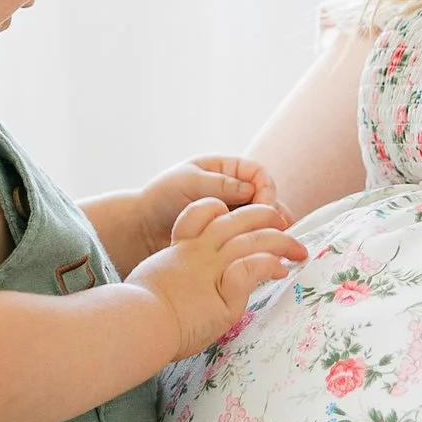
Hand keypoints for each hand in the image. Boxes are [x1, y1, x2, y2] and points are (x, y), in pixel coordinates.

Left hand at [123, 154, 286, 263]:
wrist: (143, 228)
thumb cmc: (161, 197)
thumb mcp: (188, 182)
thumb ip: (219, 184)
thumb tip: (250, 190)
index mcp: (225, 169)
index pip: (257, 174)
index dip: (265, 188)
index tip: (262, 204)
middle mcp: (233, 190)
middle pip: (265, 197)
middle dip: (273, 211)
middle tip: (277, 228)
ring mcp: (232, 212)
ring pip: (261, 218)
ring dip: (270, 228)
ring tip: (278, 241)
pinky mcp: (228, 233)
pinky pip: (249, 236)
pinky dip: (258, 242)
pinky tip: (263, 251)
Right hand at [126, 198, 306, 357]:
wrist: (138, 322)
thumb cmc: (137, 310)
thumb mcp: (152, 282)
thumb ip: (171, 276)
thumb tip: (175, 289)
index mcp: (180, 249)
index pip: (201, 213)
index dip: (221, 209)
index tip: (233, 213)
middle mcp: (198, 252)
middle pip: (237, 220)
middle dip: (265, 217)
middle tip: (284, 223)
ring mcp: (212, 269)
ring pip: (253, 241)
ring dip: (281, 242)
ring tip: (297, 249)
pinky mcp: (225, 290)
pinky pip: (254, 267)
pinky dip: (270, 265)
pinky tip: (281, 270)